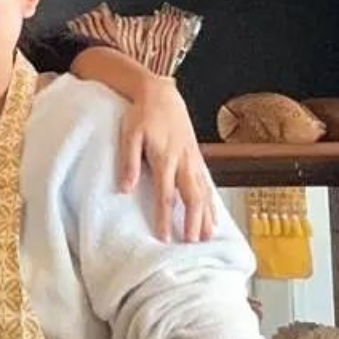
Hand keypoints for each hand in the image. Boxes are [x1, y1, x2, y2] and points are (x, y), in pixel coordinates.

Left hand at [118, 77, 212, 241]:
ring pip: (204, 192)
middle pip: (192, 197)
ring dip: (205, 216)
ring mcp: (193, 159)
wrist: (162, 94)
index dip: (165, 217)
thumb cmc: (142, 115)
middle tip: (192, 243)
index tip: (164, 237)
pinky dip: (211, 202)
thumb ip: (129, 161)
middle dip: (193, 221)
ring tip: (207, 238)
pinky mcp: (197, 157)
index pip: (166, 194)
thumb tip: (125, 188)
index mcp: (165, 157)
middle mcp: (183, 161)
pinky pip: (207, 183)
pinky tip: (212, 217)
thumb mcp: (129, 134)